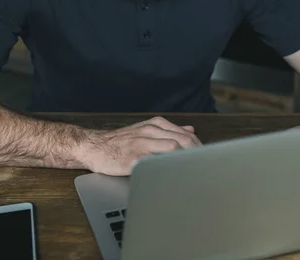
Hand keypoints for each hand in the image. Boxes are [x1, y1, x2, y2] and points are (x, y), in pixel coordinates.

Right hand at [80, 116, 201, 175]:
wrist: (94, 146)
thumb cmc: (119, 142)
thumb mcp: (145, 130)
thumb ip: (168, 130)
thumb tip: (190, 128)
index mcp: (155, 124)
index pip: (186, 133)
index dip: (199, 146)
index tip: (205, 158)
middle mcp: (150, 131)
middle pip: (184, 140)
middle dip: (197, 153)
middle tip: (203, 166)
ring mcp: (143, 143)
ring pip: (173, 147)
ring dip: (186, 159)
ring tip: (193, 170)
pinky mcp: (134, 158)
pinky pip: (156, 162)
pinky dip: (168, 167)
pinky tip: (174, 174)